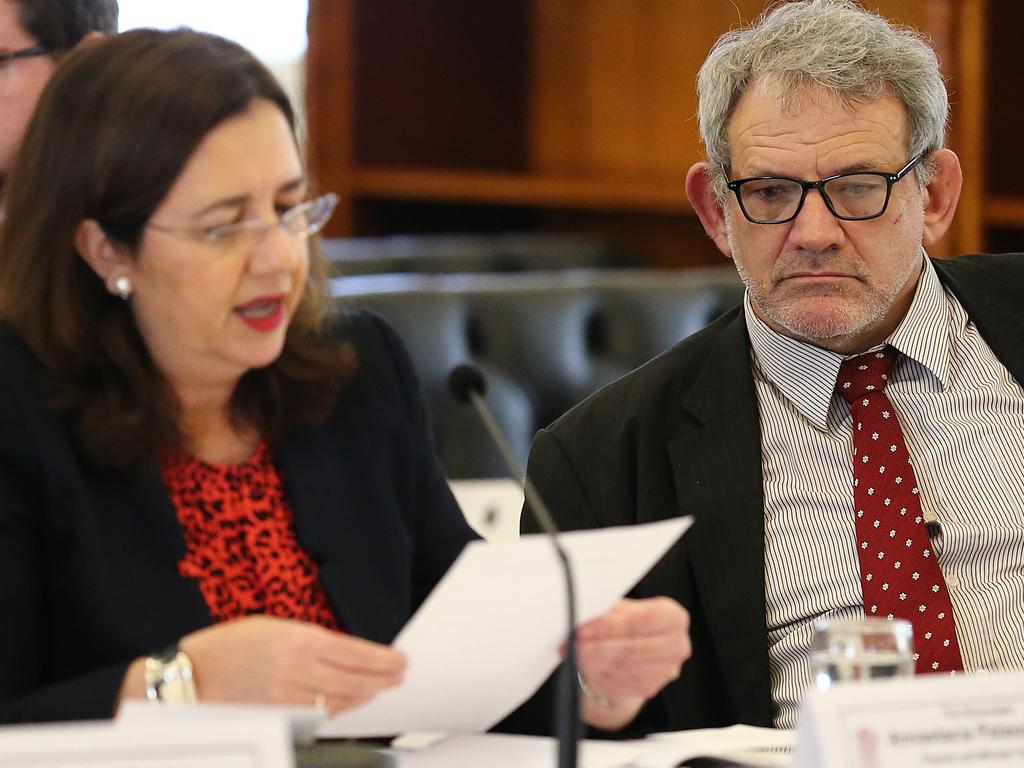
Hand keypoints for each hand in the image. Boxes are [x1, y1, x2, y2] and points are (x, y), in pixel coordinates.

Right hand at [121, 616, 405, 714]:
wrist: (190, 675)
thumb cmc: (231, 645)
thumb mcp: (274, 627)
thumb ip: (311, 640)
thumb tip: (346, 653)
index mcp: (300, 639)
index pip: (356, 653)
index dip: (383, 660)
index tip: (400, 661)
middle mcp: (297, 669)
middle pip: (354, 681)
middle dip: (382, 680)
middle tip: (398, 678)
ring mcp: (288, 696)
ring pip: (339, 701)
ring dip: (364, 696)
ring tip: (379, 690)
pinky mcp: (278, 716)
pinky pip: (318, 716)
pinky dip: (337, 710)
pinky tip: (349, 705)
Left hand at [575, 597, 690, 729]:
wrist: (634, 650)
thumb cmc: (626, 624)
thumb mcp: (619, 609)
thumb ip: (607, 612)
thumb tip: (582, 616)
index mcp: (673, 617)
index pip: (641, 620)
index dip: (610, 625)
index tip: (583, 628)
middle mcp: (677, 645)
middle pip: (632, 646)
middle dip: (598, 644)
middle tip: (573, 643)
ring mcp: (667, 670)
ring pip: (624, 666)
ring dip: (594, 661)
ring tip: (573, 653)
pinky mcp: (651, 688)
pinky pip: (621, 683)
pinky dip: (599, 675)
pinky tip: (584, 666)